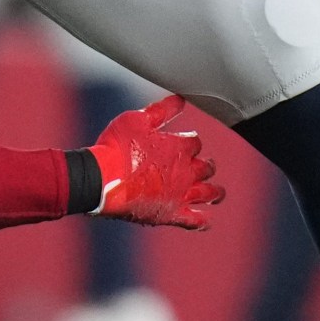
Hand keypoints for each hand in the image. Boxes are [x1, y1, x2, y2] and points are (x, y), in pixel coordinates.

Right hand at [86, 93, 223, 229]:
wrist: (102, 178)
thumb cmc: (117, 146)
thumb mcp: (137, 119)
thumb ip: (162, 110)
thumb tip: (182, 99)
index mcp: (180, 146)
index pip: (195, 141)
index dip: (189, 140)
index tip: (183, 141)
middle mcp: (186, 171)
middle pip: (206, 167)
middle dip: (206, 165)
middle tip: (203, 166)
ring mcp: (181, 194)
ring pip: (209, 193)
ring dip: (215, 192)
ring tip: (217, 193)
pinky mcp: (172, 214)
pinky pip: (195, 221)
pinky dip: (203, 220)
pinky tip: (206, 220)